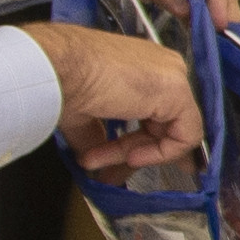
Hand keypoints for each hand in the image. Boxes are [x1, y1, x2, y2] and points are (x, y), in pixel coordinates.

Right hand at [17, 21, 204, 171]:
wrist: (54, 68)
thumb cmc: (60, 79)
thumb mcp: (84, 113)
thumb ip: (99, 135)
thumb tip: (95, 154)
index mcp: (144, 67)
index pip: (157, 112)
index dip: (143, 142)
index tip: (131, 161)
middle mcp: (164, 68)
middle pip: (164, 124)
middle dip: (135, 153)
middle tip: (111, 172)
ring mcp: (173, 77)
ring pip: (173, 132)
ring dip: (138, 156)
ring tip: (106, 168)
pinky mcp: (176, 90)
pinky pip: (185, 135)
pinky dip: (162, 153)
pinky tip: (132, 158)